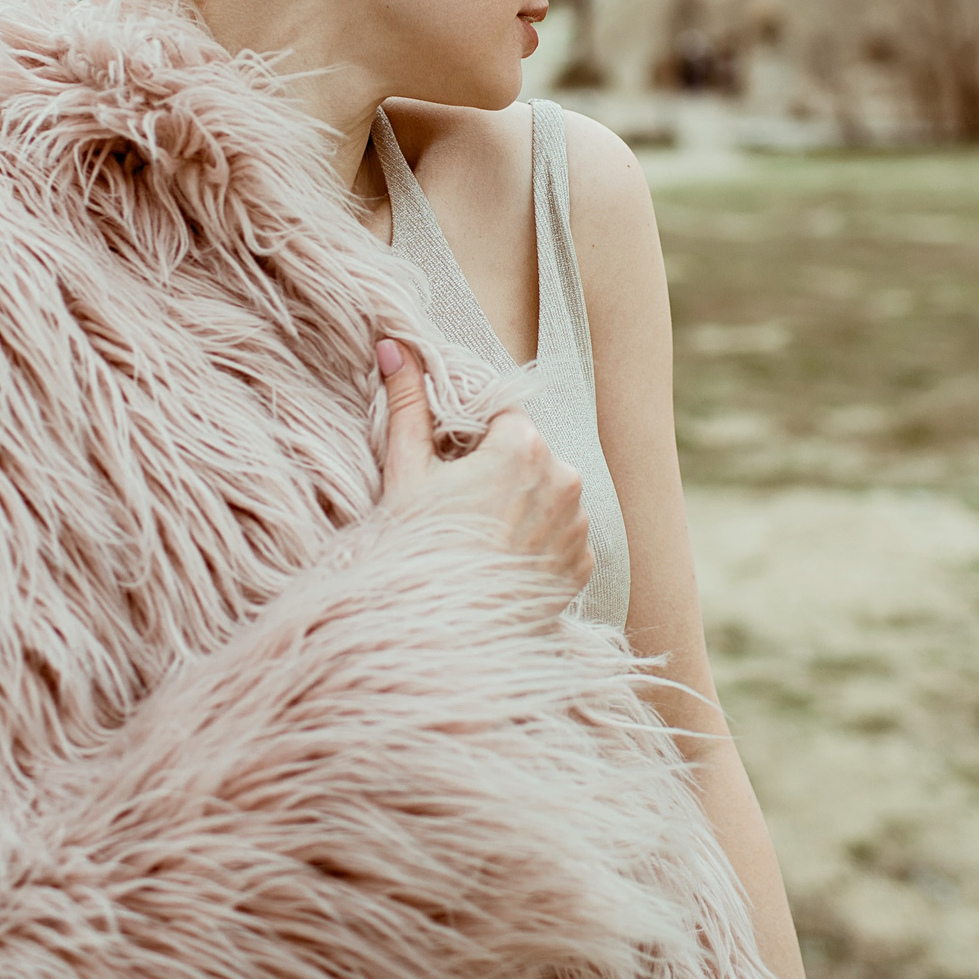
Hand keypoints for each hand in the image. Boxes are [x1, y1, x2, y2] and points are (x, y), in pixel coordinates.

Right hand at [375, 337, 590, 593]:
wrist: (444, 635)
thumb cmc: (419, 548)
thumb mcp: (406, 473)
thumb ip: (406, 403)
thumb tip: (395, 344)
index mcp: (523, 446)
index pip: (503, 417)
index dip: (473, 438)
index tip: (450, 465)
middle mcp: (564, 477)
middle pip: (527, 455)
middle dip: (499, 471)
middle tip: (458, 506)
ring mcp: (578, 524)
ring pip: (547, 495)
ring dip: (522, 505)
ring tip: (480, 537)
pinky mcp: (583, 564)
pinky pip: (562, 537)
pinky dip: (537, 543)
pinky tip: (502, 561)